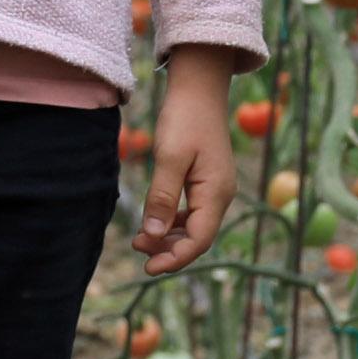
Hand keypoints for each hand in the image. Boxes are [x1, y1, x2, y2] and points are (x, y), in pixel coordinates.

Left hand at [137, 50, 239, 272]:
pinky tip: (153, 221)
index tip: (148, 268)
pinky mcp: (207, 181)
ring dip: (168, 237)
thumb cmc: (185, 119)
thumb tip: (153, 235)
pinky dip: (172, 221)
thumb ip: (161, 197)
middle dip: (168, 250)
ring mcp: (215, 189)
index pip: (199, 240)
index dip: (174, 258)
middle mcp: (221, 195)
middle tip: (137, 251)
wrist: (199, 90)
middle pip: (198, 238)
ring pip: (194, 226)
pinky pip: (192, 212)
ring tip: (140, 240)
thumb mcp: (169, 158)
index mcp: (216, 193)